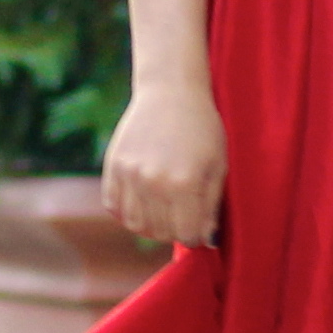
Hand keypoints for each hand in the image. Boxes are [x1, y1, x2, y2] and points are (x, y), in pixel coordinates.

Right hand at [103, 79, 226, 247]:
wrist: (171, 92)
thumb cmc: (203, 129)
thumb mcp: (218, 166)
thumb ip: (211, 207)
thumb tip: (204, 240)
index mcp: (185, 184)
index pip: (186, 236)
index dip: (195, 237)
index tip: (198, 229)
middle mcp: (153, 183)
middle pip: (160, 232)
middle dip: (174, 231)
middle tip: (182, 218)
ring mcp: (129, 175)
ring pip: (134, 224)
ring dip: (150, 225)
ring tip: (163, 212)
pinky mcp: (113, 166)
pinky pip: (114, 206)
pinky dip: (127, 211)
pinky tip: (143, 201)